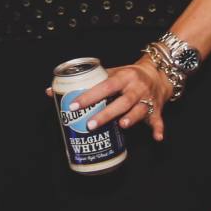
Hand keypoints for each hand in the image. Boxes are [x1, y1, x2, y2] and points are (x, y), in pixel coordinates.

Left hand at [54, 61, 174, 142]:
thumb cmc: (128, 75)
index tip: (74, 104)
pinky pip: (158, 120)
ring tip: (122, 126)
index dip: (90, 95)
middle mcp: (136, 88)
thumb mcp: (111, 73)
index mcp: (123, 77)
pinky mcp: (157, 109)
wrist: (158, 73)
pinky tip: (157, 137)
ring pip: (140, 110)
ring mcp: (148, 99)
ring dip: (132, 118)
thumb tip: (51, 92)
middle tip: (90, 125)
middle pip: (122, 101)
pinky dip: (159, 129)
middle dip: (106, 113)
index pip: (104, 85)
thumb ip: (87, 83)